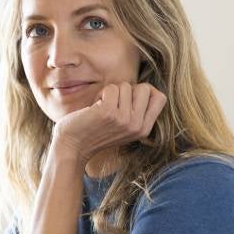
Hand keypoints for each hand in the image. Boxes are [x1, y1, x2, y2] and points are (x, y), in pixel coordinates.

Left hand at [51, 82, 165, 163]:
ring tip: (101, 108)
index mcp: (144, 130)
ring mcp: (124, 120)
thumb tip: (147, 88)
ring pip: (126, 86)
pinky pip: (111, 88)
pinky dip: (101, 94)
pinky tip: (94, 108)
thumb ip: (137, 111)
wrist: (72, 147)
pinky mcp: (109, 112)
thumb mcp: (124, 126)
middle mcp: (137, 126)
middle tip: (114, 103)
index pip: (160, 97)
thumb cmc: (95, 132)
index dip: (145, 91)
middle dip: (127, 90)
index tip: (128, 99)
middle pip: (145, 88)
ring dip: (111, 92)